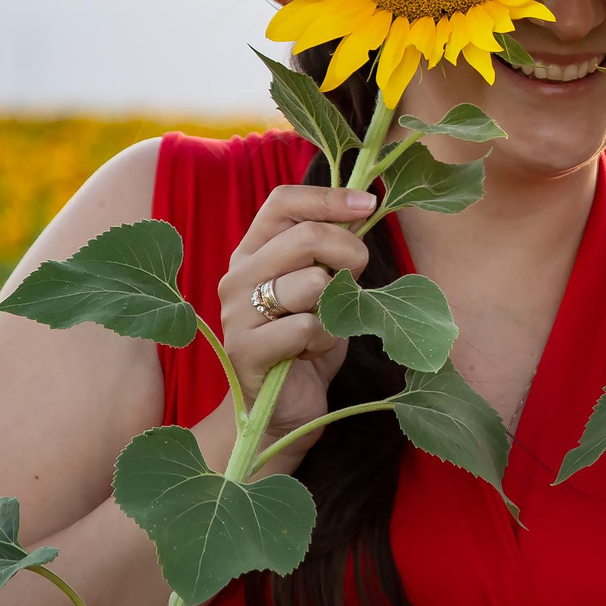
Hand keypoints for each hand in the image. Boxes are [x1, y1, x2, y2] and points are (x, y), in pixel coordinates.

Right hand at [215, 183, 373, 465]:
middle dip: (350, 254)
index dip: (328, 198)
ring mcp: (236, 312)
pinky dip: (326, 340)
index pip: (284, 201)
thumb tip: (363, 205)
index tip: (368, 204)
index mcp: (253, 250)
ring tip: (323, 326)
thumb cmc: (308, 341)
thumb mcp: (324, 285)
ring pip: (313, 283)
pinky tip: (311, 352)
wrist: (285, 407)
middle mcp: (238, 275)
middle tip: (355, 281)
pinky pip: (307, 327)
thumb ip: (332, 249)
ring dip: (336, 308)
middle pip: (307, 236)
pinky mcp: (246, 349)